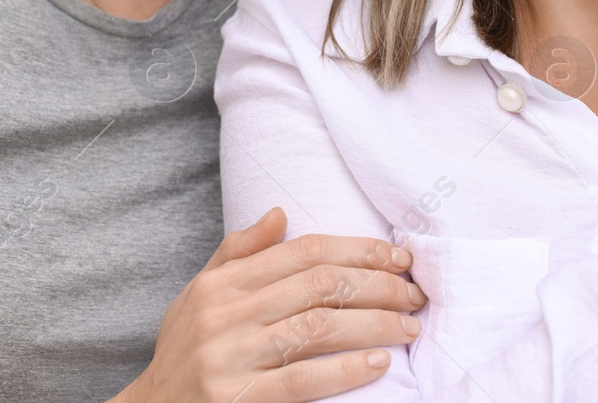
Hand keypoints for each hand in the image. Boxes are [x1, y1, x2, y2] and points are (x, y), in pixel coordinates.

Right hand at [119, 207, 423, 402]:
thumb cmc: (183, 352)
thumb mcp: (199, 295)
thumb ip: (239, 253)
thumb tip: (281, 213)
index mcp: (221, 284)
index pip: (303, 252)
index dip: (358, 249)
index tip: (399, 257)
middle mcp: (225, 314)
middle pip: (319, 284)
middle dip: (377, 284)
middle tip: (415, 293)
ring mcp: (231, 357)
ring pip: (318, 327)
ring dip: (373, 324)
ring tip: (408, 327)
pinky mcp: (238, 399)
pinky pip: (302, 379)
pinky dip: (344, 369)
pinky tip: (377, 363)